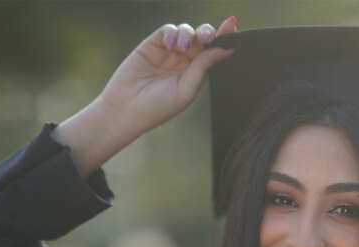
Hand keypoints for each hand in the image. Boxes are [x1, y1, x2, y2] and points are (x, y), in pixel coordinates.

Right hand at [99, 17, 236, 138]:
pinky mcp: (153, 44)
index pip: (213, 54)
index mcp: (196, 76)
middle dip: (208, 33)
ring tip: (181, 48)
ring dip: (188, 35)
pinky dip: (173, 33)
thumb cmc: (157, 107)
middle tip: (208, 36)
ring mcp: (169, 52)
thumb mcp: (185, 90)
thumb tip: (224, 51)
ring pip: (187, 32)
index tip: (232, 26)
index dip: (224, 39)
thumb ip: (203, 68)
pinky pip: (168, 30)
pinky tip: (171, 45)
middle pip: (202, 40)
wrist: (126, 108)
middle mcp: (184, 62)